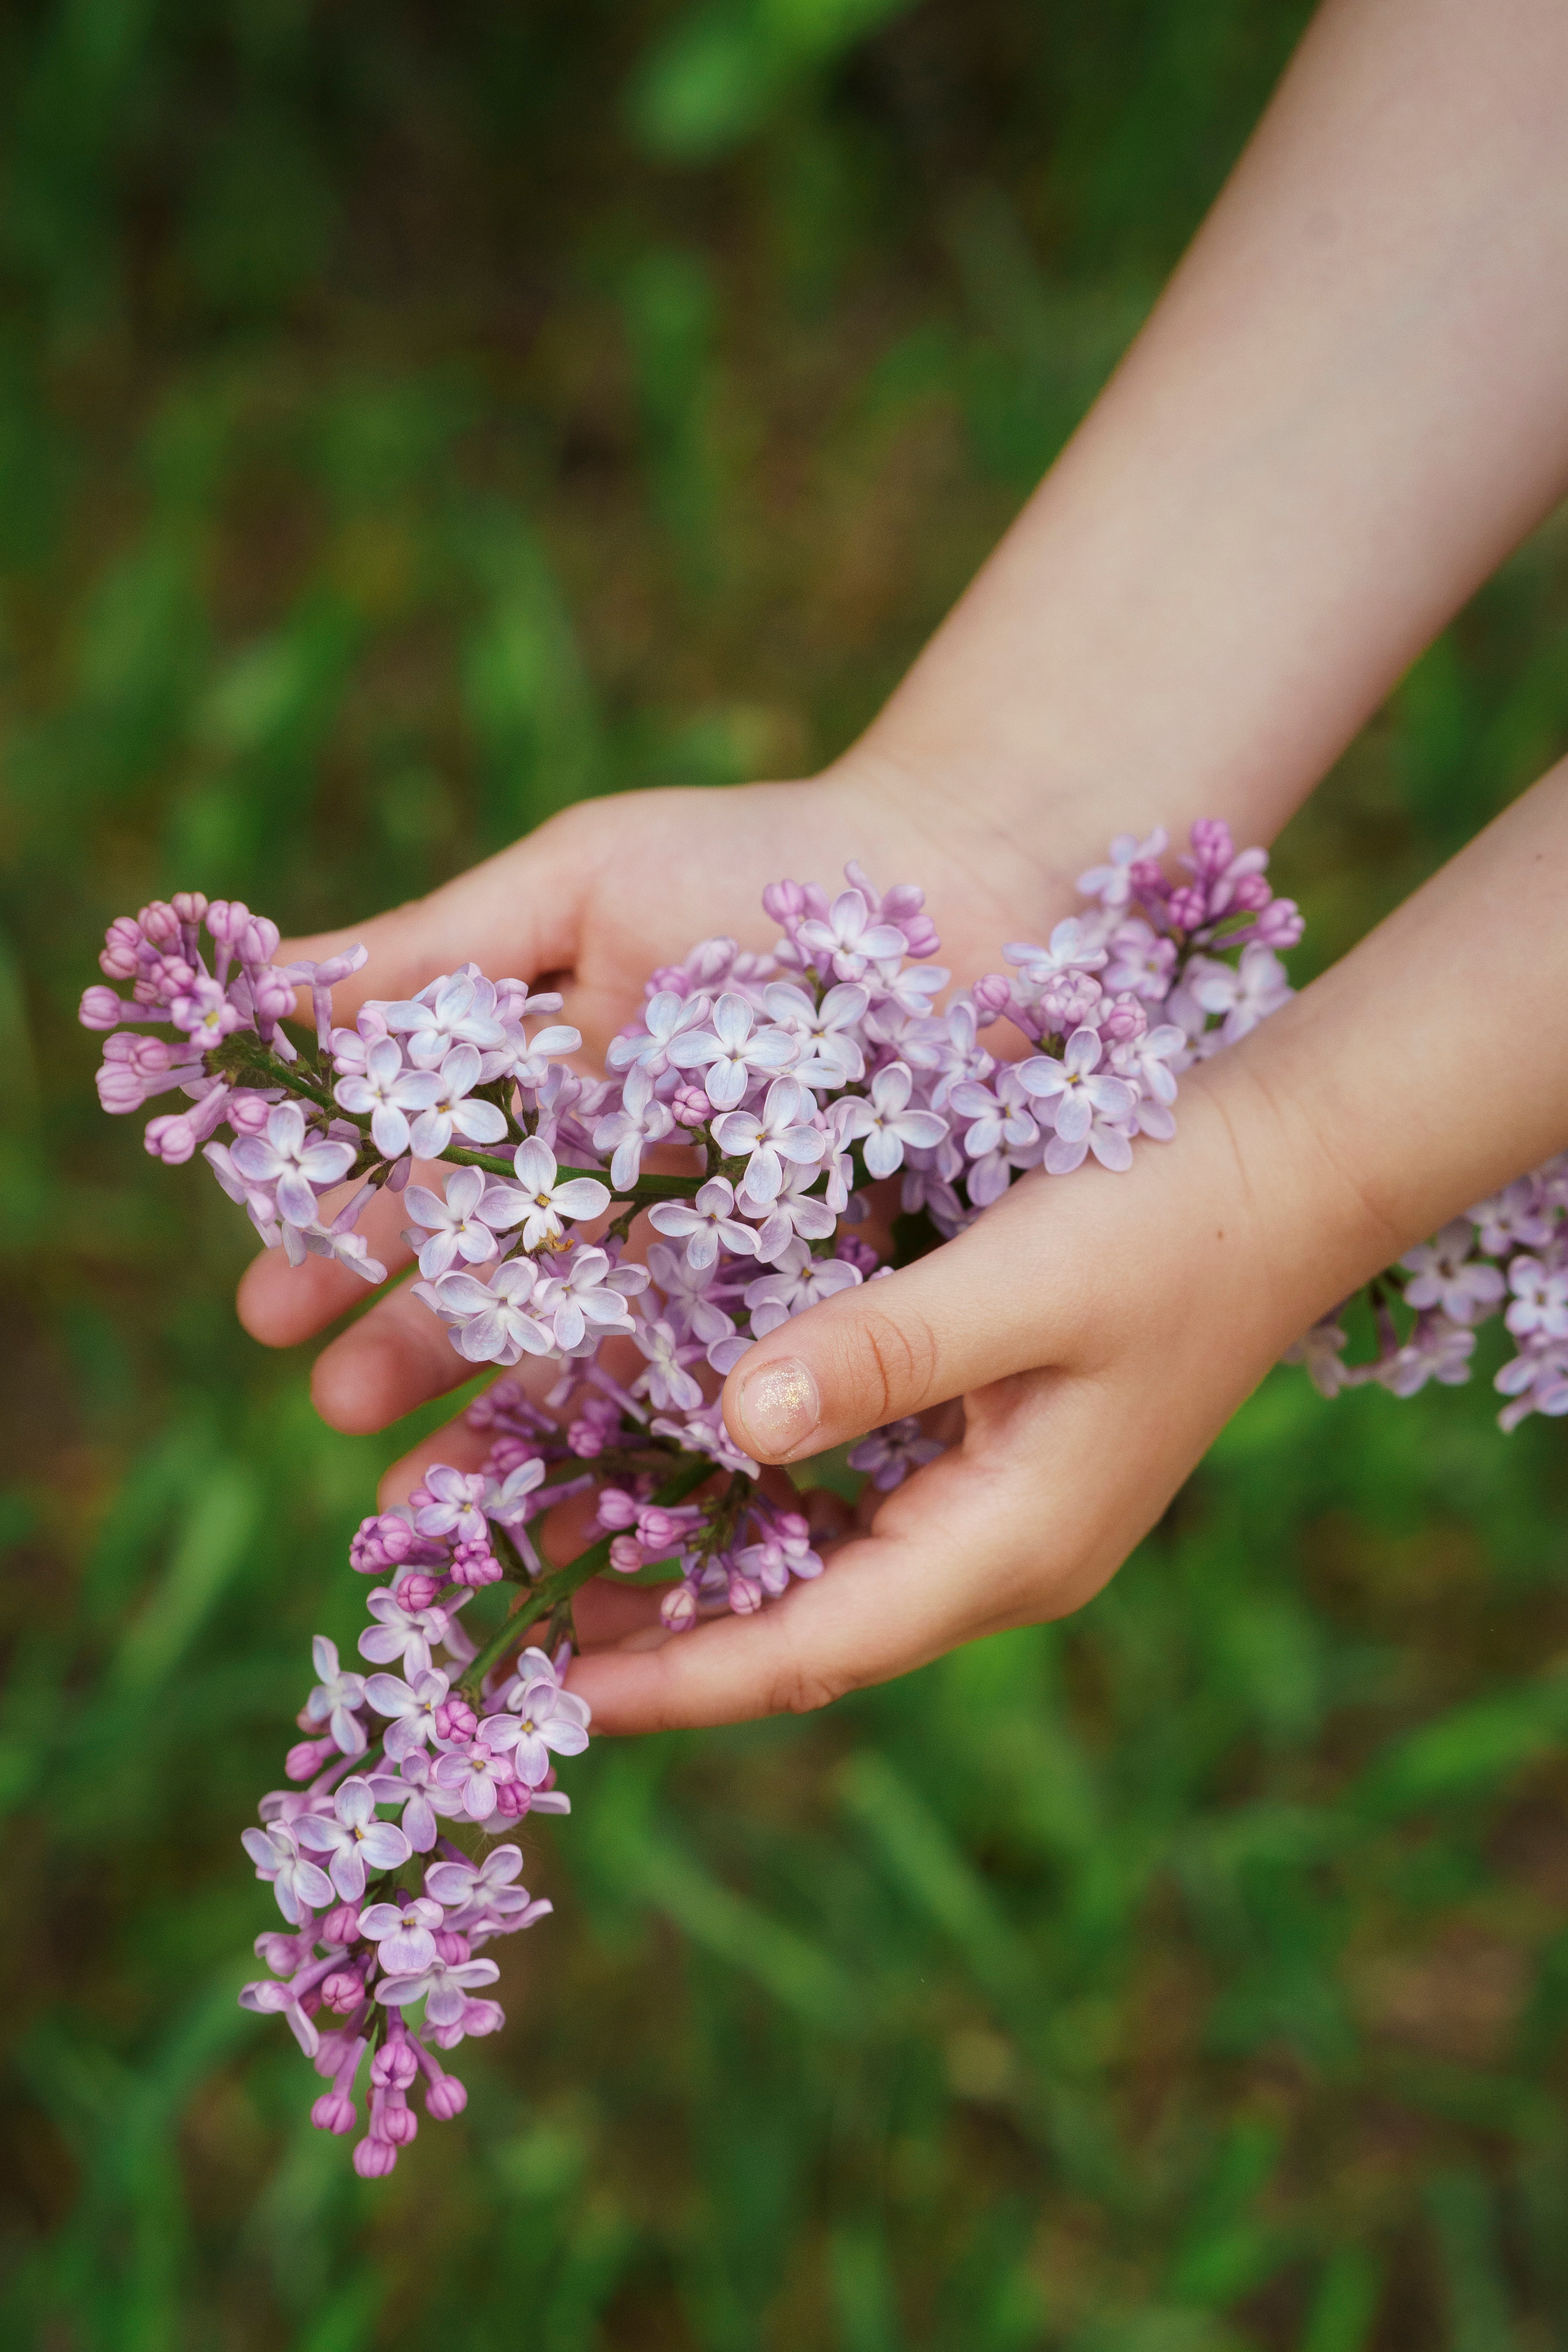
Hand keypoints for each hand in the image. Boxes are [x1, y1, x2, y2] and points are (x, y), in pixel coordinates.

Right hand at [236, 754, 1132, 1430]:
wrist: (961, 879)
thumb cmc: (760, 863)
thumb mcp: (577, 886)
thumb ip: (432, 950)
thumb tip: (258, 980)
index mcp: (541, 1094)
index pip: (421, 1193)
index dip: (344, 1251)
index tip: (267, 1314)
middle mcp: (609, 1185)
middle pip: (492, 1290)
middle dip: (407, 1354)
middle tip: (336, 1414)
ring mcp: (702, 1246)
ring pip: (587, 1351)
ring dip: (501, 1421)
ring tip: (425, 1490)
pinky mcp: (800, 1287)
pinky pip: (715, 1370)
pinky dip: (648, 1429)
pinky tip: (588, 1489)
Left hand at [560, 1046, 1377, 1730]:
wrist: (1287, 1174)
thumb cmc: (1165, 1219)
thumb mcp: (1022, 1279)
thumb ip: (883, 1356)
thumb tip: (735, 1427)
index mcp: (1008, 1546)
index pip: (811, 1650)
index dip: (674, 1682)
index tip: (547, 1699)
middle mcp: (998, 1558)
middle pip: (799, 1632)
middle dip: (656, 1640)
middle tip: (507, 1631)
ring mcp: (1001, 1514)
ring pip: (816, 1574)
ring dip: (693, 1574)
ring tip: (552, 1555)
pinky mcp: (996, 1459)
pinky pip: (851, 1510)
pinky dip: (754, 1504)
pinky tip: (671, 1470)